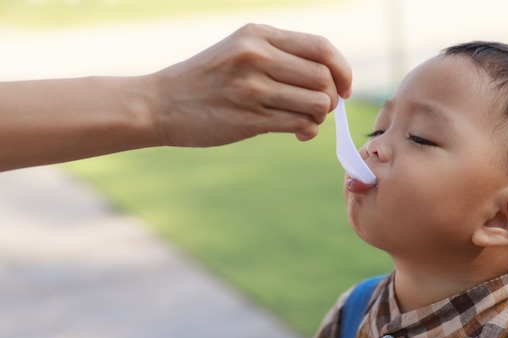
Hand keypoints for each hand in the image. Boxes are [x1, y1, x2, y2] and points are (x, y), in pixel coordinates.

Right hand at [149, 23, 352, 146]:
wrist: (161, 104)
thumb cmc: (206, 79)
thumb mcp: (239, 49)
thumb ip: (280, 56)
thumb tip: (328, 79)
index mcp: (258, 35)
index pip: (322, 48)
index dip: (343, 70)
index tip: (345, 87)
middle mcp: (257, 57)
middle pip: (324, 78)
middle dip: (333, 98)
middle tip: (321, 108)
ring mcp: (253, 89)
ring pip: (317, 104)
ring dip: (320, 117)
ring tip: (306, 119)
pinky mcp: (249, 119)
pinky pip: (299, 124)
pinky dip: (307, 130)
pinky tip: (299, 132)